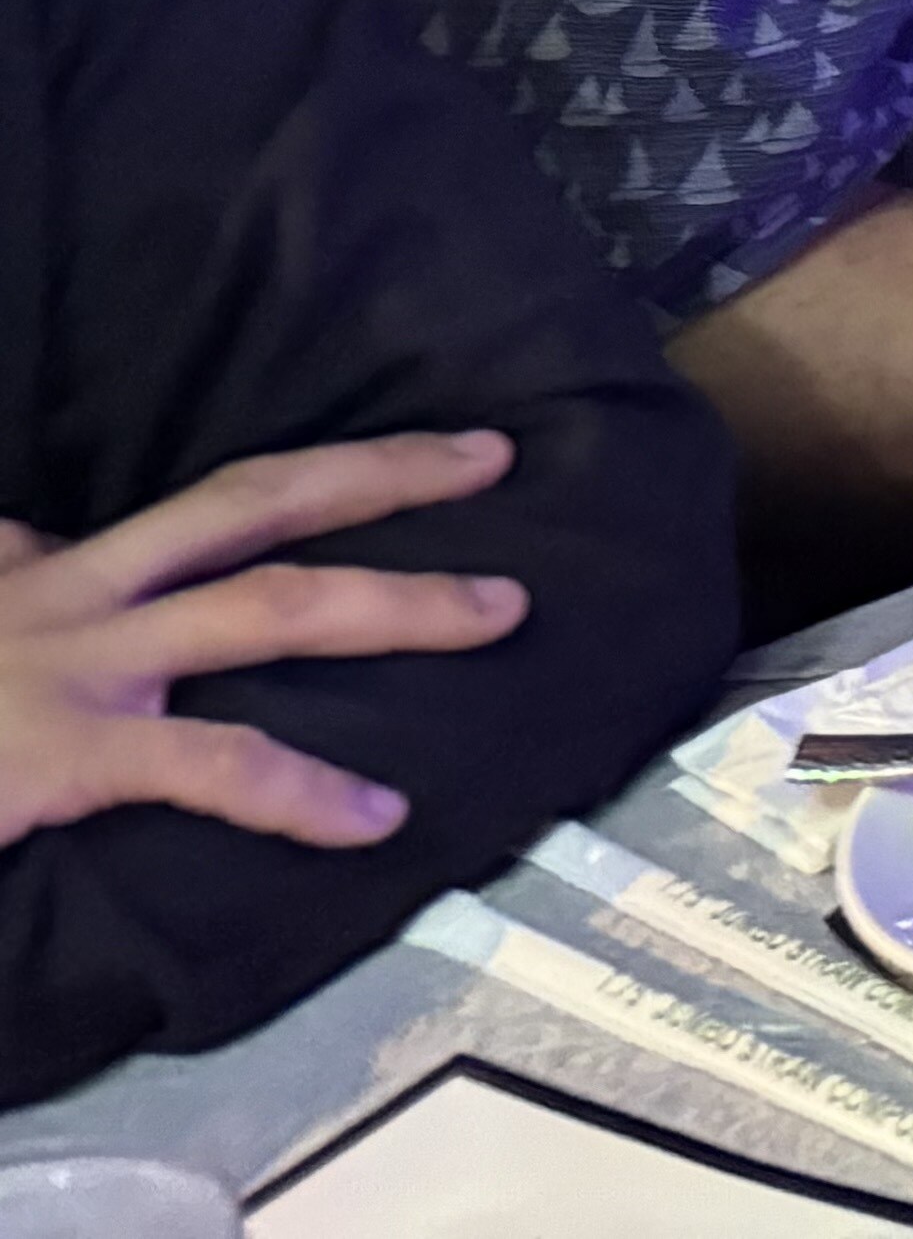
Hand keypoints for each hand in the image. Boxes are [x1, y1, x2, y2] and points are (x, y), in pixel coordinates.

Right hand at [0, 432, 527, 848]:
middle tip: (495, 458)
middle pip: (255, 500)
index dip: (323, 474)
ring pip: (271, 603)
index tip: (424, 454)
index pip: (211, 499)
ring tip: (504, 609)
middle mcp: (75, 592)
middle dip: (385, 473)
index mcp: (51, 568)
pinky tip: (376, 817)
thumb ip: (1, 565)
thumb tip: (27, 535)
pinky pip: (210, 760)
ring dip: (399, 600)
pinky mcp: (67, 750)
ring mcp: (79, 666)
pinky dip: (303, 790)